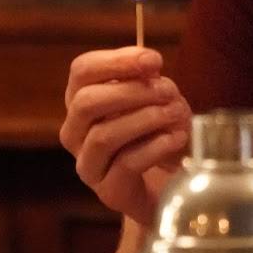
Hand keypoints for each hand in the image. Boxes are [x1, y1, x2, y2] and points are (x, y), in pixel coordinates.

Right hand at [60, 47, 191, 226]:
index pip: (82, 71)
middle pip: (86, 103)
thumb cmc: (160, 133)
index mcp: (82, 101)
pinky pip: (126, 164)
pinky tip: (176, 138)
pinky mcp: (109, 192)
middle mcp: (76, 133)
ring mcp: (89, 165)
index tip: (153, 60)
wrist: (171, 184)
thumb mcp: (158, 99)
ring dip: (144, 119)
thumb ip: (149, 79)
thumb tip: (148, 64)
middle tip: (167, 91)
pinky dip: (155, 146)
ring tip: (175, 113)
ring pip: (103, 136)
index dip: (116, 61)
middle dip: (130, 91)